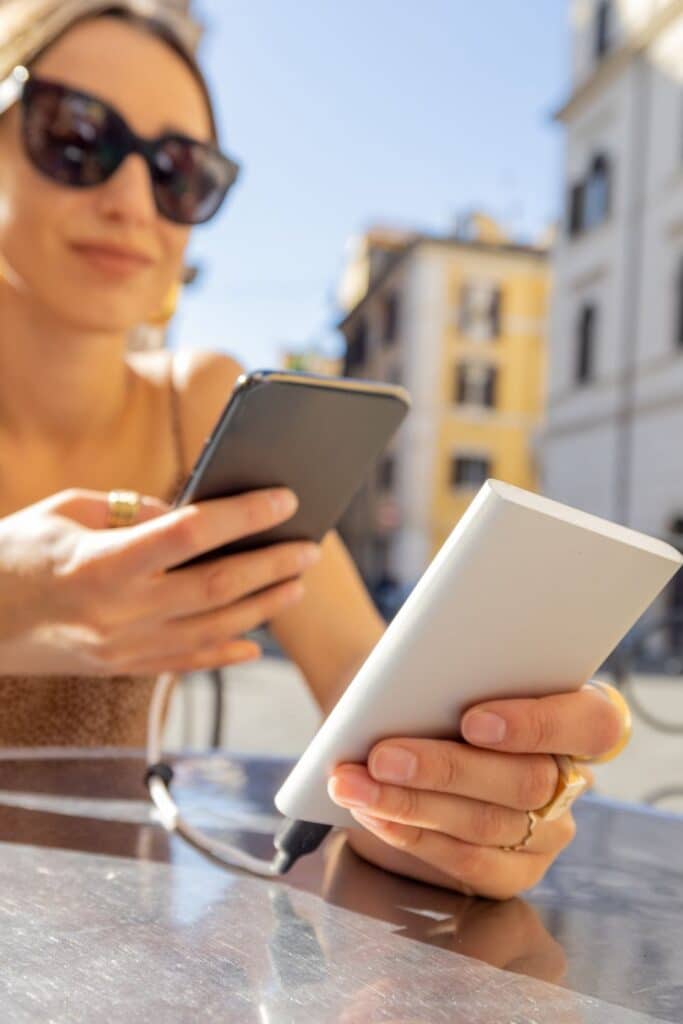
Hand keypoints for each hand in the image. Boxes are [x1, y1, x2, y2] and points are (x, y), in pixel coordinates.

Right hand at [0, 486, 319, 674]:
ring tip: (294, 583)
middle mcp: (117, 611)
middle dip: (272, 564)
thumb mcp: (67, 510)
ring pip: (213, 630)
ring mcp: (121, 648)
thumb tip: (192, 514)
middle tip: (309, 546)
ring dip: (262, 607)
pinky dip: (225, 653)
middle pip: (217, 587)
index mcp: (101, 561)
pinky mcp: (119, 669)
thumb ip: (134, 511)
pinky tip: (256, 641)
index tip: (284, 498)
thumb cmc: (13, 553)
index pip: (192, 534)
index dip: (244, 514)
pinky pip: (185, 664)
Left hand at [328, 687, 621, 899]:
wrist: (395, 718)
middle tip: (382, 756)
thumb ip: (451, 679)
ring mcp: (546, 833)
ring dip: (410, 803)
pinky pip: (467, 863)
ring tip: (354, 784)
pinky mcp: (512, 872)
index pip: (594, 724)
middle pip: (526, 781)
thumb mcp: (443, 671)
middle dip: (445, 768)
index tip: (472, 720)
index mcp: (578, 717)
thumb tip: (414, 692)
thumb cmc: (428, 686)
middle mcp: (571, 780)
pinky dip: (410, 834)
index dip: (538, 724)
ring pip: (487, 824)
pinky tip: (371, 813)